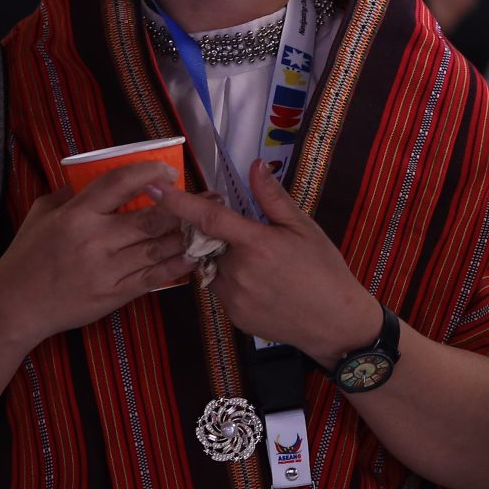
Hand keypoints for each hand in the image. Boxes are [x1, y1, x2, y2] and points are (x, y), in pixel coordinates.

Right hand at [0, 161, 191, 344]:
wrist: (16, 306)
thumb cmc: (26, 256)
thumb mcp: (41, 214)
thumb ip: (71, 193)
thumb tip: (98, 175)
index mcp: (75, 214)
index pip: (120, 183)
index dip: (149, 173)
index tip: (168, 171)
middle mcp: (94, 240)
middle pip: (150, 218)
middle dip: (184, 206)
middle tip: (207, 198)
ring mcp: (106, 270)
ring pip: (158, 248)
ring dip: (187, 235)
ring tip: (208, 225)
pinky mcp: (114, 294)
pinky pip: (154, 278)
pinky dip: (177, 266)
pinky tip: (194, 256)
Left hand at [150, 166, 380, 363]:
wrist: (334, 322)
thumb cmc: (324, 270)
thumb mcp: (304, 228)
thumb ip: (273, 198)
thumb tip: (255, 166)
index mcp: (255, 244)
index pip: (208, 218)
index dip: (179, 202)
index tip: (155, 188)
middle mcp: (237, 271)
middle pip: (211, 244)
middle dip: (224, 239)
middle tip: (258, 244)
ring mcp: (233, 297)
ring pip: (214, 269)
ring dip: (227, 262)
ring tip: (265, 269)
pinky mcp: (233, 316)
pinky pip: (222, 291)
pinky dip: (235, 284)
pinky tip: (264, 287)